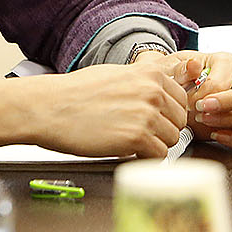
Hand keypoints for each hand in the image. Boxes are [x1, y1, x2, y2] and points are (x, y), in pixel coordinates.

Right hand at [0, 60, 188, 158]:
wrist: (50, 107)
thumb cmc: (77, 92)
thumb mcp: (118, 74)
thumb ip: (146, 79)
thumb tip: (170, 80)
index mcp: (151, 74)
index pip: (181, 100)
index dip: (166, 114)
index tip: (152, 119)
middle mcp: (154, 91)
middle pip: (178, 122)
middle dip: (161, 130)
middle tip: (137, 132)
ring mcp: (146, 114)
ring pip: (171, 140)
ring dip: (153, 145)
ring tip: (128, 140)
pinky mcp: (136, 137)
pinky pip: (158, 156)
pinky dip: (144, 158)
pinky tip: (125, 150)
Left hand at [142, 50, 231, 150]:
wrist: (173, 91)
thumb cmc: (177, 76)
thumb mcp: (173, 66)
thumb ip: (182, 67)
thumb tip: (193, 65)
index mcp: (226, 63)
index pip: (227, 78)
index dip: (207, 93)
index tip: (191, 100)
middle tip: (204, 110)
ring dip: (231, 122)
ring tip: (205, 122)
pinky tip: (216, 135)